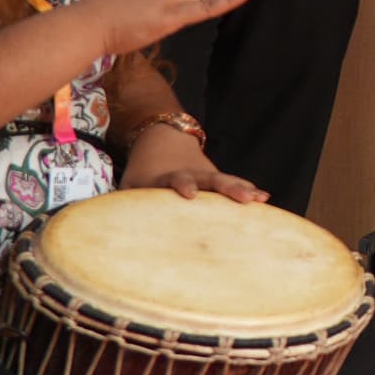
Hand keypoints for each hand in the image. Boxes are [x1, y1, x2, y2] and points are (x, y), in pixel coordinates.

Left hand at [121, 120, 263, 202]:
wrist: (161, 137)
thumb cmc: (143, 171)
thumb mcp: (129, 184)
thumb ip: (125, 207)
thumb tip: (110, 237)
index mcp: (167, 176)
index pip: (175, 179)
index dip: (183, 184)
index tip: (190, 193)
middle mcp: (192, 173)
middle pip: (211, 179)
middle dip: (227, 188)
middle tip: (242, 198)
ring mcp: (207, 173)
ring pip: (226, 180)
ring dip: (242, 189)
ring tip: (258, 199)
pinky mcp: (216, 177)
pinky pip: (234, 183)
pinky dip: (248, 189)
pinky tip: (263, 198)